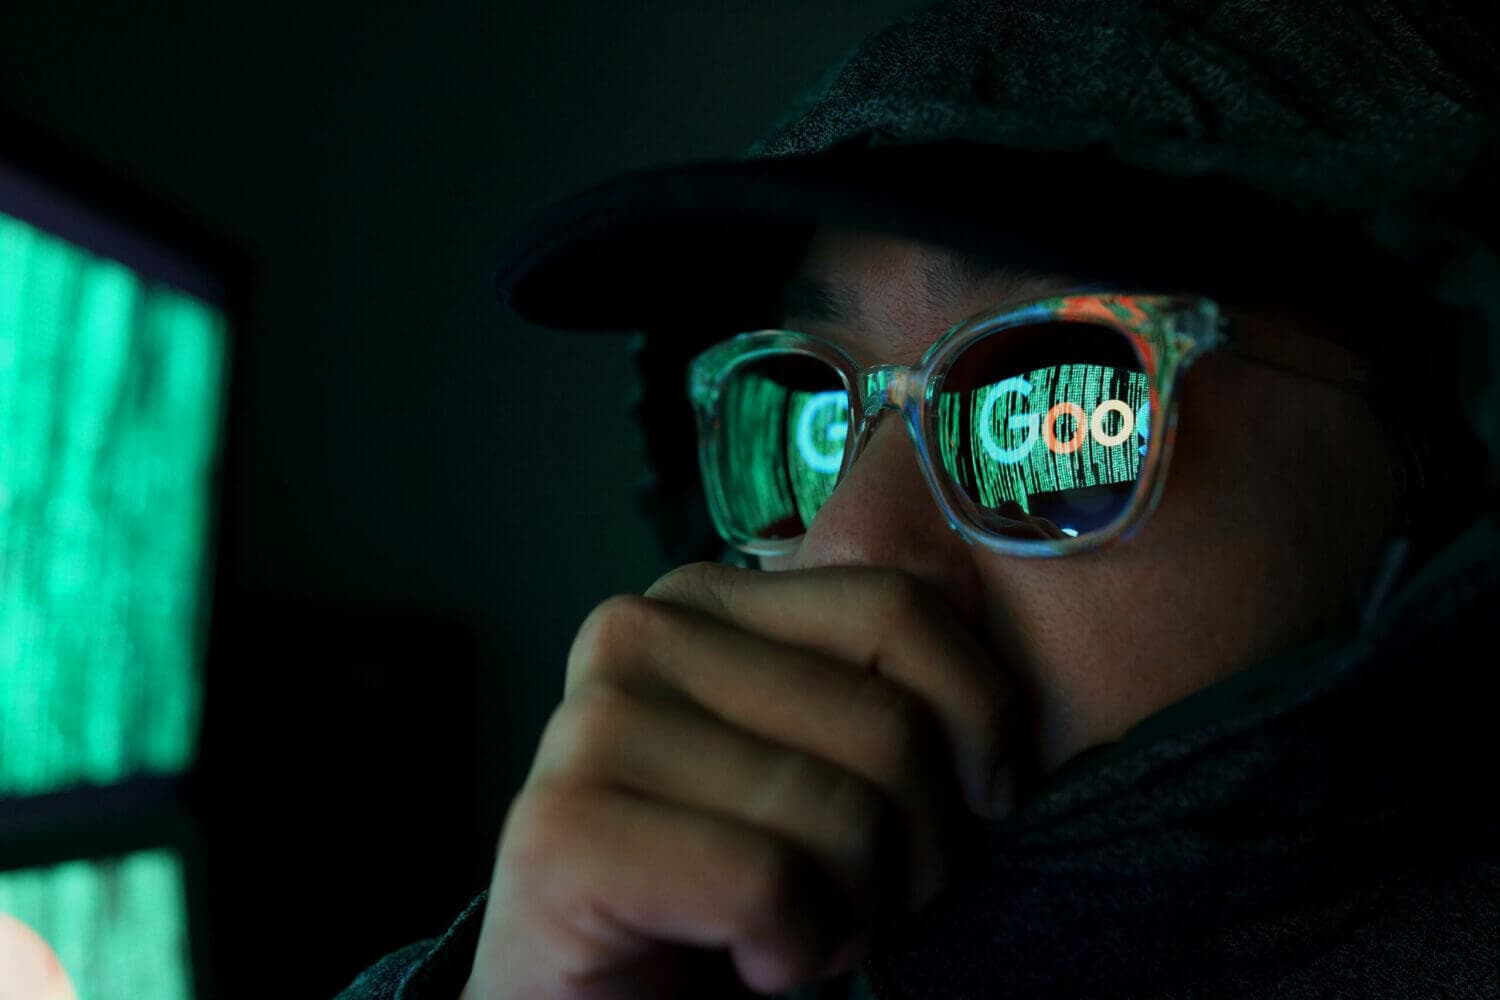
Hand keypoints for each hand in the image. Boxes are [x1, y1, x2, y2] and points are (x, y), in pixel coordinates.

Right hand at [461, 563, 1016, 998]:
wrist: (598, 994)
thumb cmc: (732, 876)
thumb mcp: (824, 757)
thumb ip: (881, 689)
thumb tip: (1003, 692)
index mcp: (702, 597)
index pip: (901, 607)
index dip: (982, 718)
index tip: (981, 800)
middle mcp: (634, 635)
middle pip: (888, 724)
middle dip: (920, 848)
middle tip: (864, 897)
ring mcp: (589, 728)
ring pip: (842, 813)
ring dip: (857, 912)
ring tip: (803, 927)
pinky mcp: (561, 834)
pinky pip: (769, 884)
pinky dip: (794, 947)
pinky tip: (752, 958)